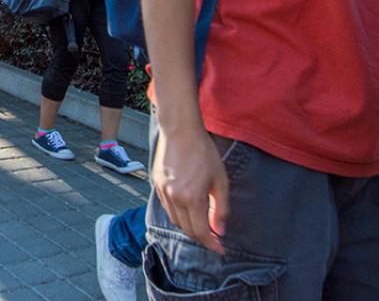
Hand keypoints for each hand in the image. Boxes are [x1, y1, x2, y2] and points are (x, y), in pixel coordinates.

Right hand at [152, 126, 229, 251]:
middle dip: (201, 237)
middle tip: (214, 238)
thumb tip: (220, 230)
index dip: (211, 243)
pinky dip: (178, 214)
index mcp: (191, 197)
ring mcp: (163, 192)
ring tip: (202, 222)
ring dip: (189, 226)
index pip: (200, 231)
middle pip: (186, 229)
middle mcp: (174, 198)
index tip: (220, 249)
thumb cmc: (203, 152)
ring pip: (175, 220)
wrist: (179, 130)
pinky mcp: (157, 185)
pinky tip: (188, 207)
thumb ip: (221, 207)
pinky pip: (167, 208)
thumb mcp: (220, 179)